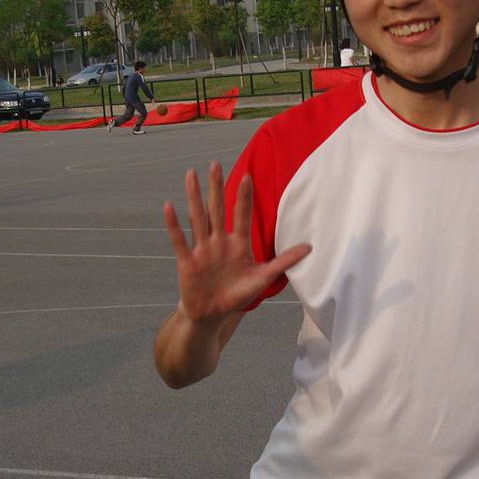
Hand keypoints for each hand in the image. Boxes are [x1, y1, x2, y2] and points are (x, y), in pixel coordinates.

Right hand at [162, 161, 310, 323]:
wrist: (211, 313)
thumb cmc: (236, 295)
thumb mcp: (263, 278)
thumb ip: (283, 262)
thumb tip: (309, 248)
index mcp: (237, 244)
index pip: (241, 215)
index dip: (244, 197)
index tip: (248, 176)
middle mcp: (218, 242)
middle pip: (217, 209)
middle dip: (216, 187)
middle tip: (215, 164)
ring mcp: (202, 249)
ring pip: (198, 218)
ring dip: (194, 197)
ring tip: (191, 175)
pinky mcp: (187, 261)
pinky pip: (179, 240)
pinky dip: (173, 225)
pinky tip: (169, 207)